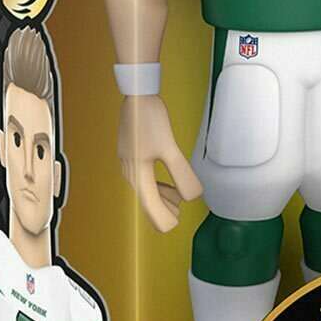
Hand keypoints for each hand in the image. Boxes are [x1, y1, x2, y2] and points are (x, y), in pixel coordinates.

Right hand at [118, 94, 202, 231]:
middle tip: (179, 215)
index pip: (149, 206)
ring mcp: (128, 161)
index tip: (175, 225)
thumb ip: (181, 173)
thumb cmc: (150, 118)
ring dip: (161, 195)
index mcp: (138, 173)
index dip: (162, 219)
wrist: (137, 94)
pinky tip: (165, 179)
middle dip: (163, 209)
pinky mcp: (131, 152)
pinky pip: (142, 176)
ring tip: (177, 198)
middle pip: (145, 199)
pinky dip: (155, 183)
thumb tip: (193, 197)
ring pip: (144, 187)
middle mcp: (129, 171)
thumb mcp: (170, 148)